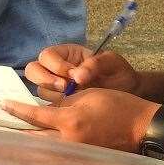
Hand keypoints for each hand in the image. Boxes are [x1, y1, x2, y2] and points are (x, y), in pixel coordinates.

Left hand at [2, 88, 158, 152]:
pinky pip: (58, 156)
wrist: (144, 128)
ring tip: (10, 140)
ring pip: (44, 150)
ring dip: (27, 145)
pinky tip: (35, 149)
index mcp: (70, 121)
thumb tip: (47, 112)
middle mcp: (69, 141)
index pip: (35, 116)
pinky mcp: (84, 160)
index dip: (17, 110)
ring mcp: (76, 154)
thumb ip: (64, 104)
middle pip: (33, 138)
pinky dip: (44, 153)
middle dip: (14, 133)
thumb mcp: (87, 95)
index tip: (2, 104)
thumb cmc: (118, 106)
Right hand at [23, 43, 142, 99]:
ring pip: (40, 90)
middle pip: (33, 71)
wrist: (129, 93)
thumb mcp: (112, 63)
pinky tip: (71, 109)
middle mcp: (56, 70)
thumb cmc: (119, 73)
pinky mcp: (61, 105)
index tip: (73, 75)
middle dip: (46, 80)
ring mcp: (57, 88)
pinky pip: (49, 106)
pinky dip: (56, 108)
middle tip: (66, 88)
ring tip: (74, 99)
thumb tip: (78, 76)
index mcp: (66, 54)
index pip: (47, 56)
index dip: (56, 66)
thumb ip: (95, 64)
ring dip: (53, 95)